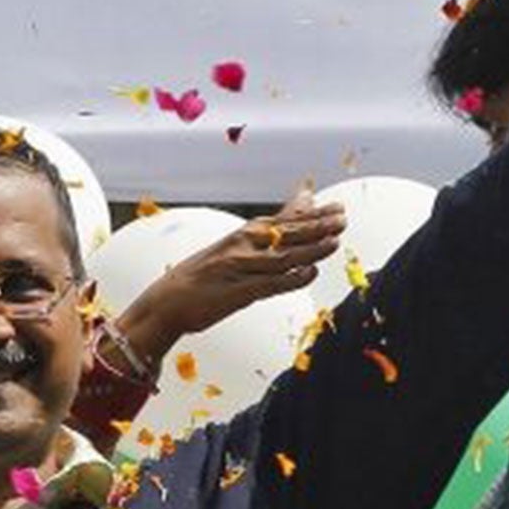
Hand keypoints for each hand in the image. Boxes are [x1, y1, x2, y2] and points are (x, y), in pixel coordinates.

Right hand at [110, 189, 346, 366]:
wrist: (166, 302)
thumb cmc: (202, 277)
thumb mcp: (231, 249)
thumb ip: (262, 235)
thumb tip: (282, 221)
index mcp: (241, 236)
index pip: (283, 219)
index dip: (312, 213)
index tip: (336, 206)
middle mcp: (241, 247)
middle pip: (286, 233)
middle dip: (317, 225)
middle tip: (342, 217)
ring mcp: (239, 269)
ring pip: (283, 256)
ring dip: (311, 248)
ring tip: (335, 241)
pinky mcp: (237, 293)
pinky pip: (269, 284)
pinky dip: (291, 278)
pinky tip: (309, 273)